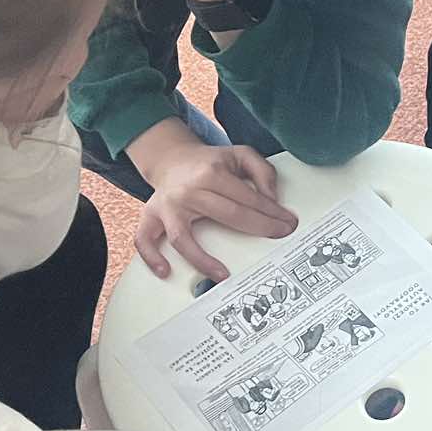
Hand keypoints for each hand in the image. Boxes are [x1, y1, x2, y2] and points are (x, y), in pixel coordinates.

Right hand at [135, 139, 298, 279]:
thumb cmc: (208, 163)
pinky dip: (152, 257)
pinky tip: (166, 270)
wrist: (172, 158)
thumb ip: (262, 171)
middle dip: (259, 228)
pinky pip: (145, 240)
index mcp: (211, 173)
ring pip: (181, 237)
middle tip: (277, 237)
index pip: (247, 198)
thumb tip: (271, 199)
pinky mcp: (151, 217)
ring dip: (201, 259)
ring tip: (221, 275)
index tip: (287, 223)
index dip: (271, 213)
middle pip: (227, 215)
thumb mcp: (239, 155)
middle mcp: (188, 190)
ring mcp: (167, 206)